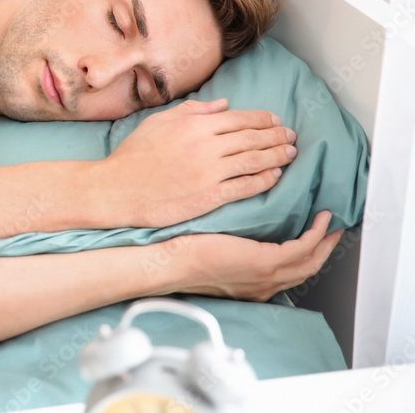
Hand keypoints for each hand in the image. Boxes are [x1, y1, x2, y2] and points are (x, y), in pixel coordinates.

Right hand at [103, 98, 296, 226]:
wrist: (118, 188)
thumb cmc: (133, 154)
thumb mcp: (158, 122)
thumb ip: (191, 110)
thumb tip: (222, 104)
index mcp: (194, 124)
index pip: (239, 118)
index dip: (262, 119)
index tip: (275, 121)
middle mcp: (206, 146)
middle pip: (252, 138)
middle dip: (276, 136)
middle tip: (291, 136)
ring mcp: (209, 172)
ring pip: (254, 160)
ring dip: (277, 156)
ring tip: (291, 153)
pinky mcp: (209, 196)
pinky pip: (245, 186)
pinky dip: (264, 180)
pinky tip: (276, 176)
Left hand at [164, 211, 342, 301]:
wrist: (172, 264)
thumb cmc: (184, 257)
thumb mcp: (217, 255)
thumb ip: (235, 250)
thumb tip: (243, 230)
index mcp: (255, 287)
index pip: (291, 274)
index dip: (309, 257)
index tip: (317, 240)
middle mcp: (265, 285)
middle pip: (308, 269)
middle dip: (326, 250)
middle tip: (335, 230)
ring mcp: (267, 275)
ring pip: (311, 260)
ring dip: (327, 241)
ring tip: (333, 223)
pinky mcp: (265, 262)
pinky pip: (303, 247)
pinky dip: (317, 233)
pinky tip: (321, 219)